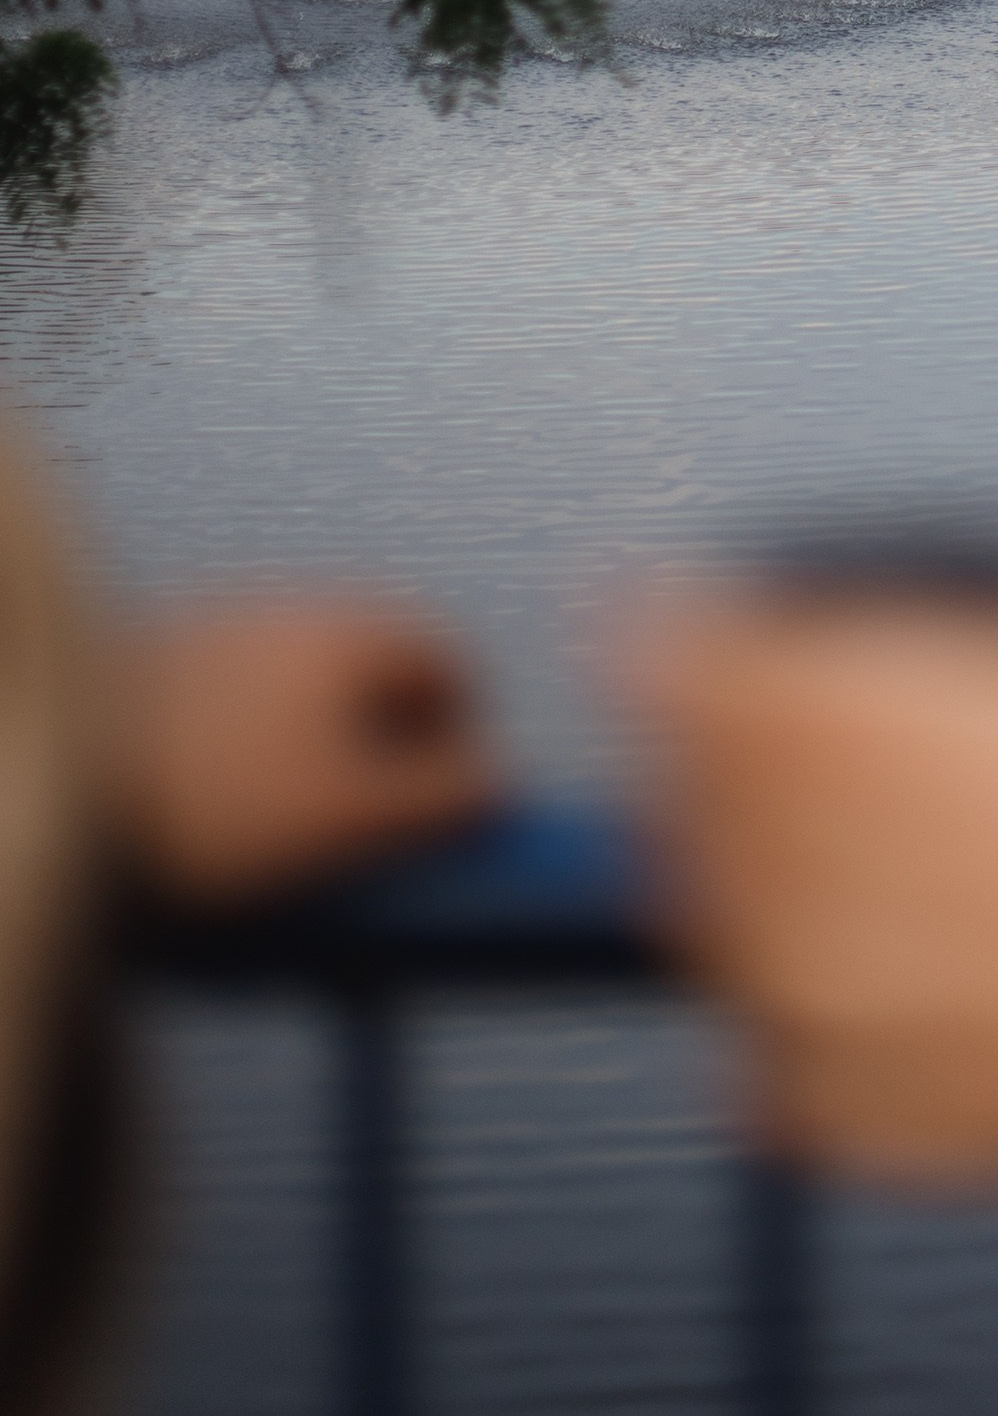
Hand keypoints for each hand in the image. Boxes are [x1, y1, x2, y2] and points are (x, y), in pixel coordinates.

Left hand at [112, 598, 498, 901]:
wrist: (60, 786)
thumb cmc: (218, 809)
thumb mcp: (358, 821)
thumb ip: (448, 800)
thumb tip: (499, 783)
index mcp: (352, 629)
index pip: (450, 661)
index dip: (463, 736)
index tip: (446, 808)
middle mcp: (291, 603)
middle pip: (373, 671)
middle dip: (385, 746)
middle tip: (367, 828)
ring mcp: (216, 623)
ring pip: (300, 685)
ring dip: (313, 747)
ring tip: (283, 830)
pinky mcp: (151, 656)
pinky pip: (232, 696)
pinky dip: (243, 744)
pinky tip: (209, 807)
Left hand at [626, 599, 997, 1206]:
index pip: (785, 690)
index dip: (699, 648)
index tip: (667, 618)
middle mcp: (978, 884)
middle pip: (749, 821)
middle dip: (698, 757)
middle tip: (690, 709)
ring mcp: (987, 1025)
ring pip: (764, 963)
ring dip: (722, 893)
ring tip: (726, 847)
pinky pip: (828, 1116)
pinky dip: (779, 1064)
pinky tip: (778, 1028)